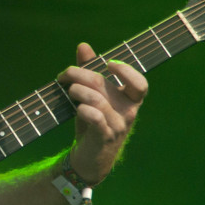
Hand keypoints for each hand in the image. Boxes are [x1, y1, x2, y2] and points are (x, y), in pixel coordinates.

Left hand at [58, 42, 146, 183]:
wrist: (88, 158)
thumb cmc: (92, 123)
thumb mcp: (91, 96)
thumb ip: (89, 71)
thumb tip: (83, 45)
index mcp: (129, 100)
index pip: (140, 84)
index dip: (127, 71)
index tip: (108, 63)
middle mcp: (127, 112)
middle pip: (103, 84)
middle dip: (79, 74)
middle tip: (64, 75)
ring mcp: (117, 126)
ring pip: (96, 99)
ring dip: (76, 91)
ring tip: (68, 91)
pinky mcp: (104, 138)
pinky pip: (95, 118)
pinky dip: (83, 109)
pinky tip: (77, 109)